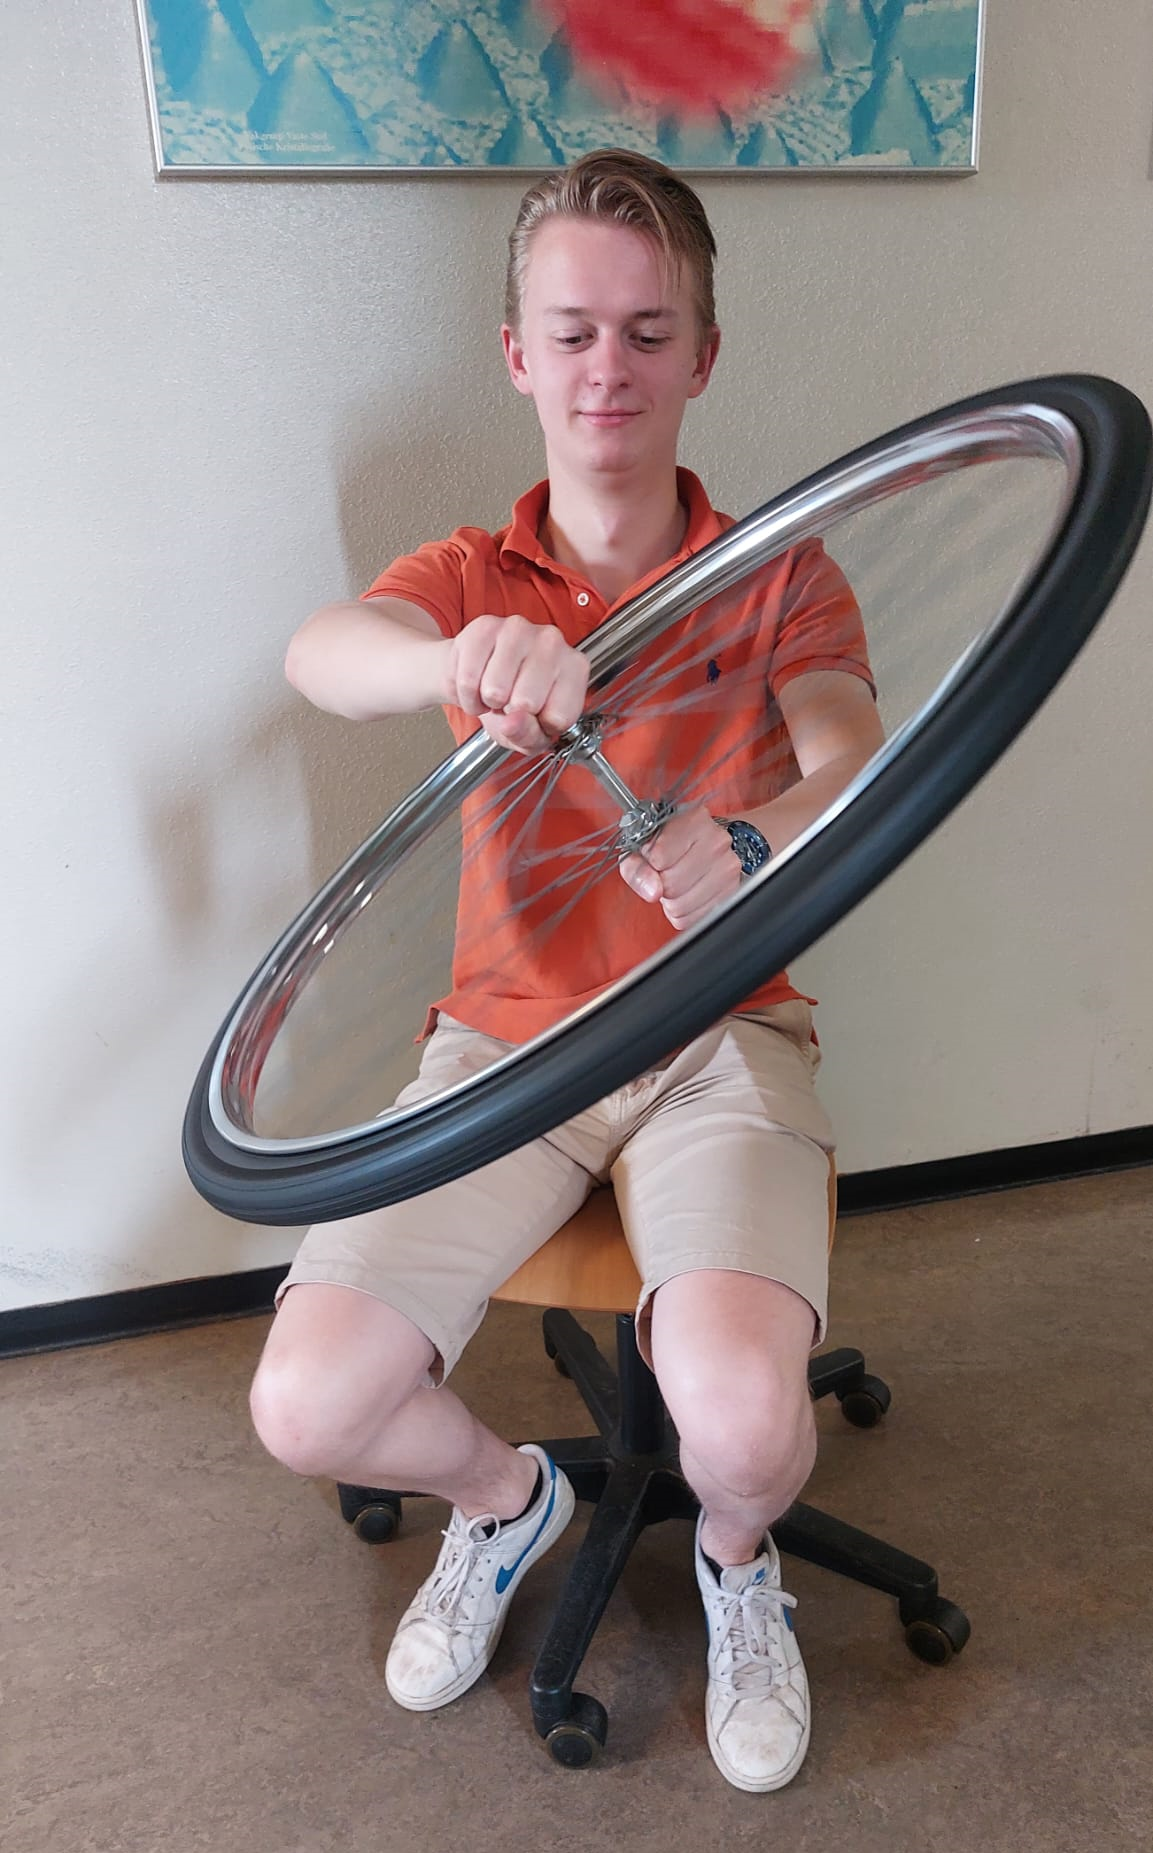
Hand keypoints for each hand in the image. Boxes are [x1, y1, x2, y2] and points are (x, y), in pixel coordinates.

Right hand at [445, 614, 589, 752]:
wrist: (479, 676)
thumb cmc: (513, 704)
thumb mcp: (532, 733)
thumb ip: (528, 735)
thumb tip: (513, 723)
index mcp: (575, 668)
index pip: (558, 717)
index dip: (540, 725)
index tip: (537, 715)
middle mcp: (552, 641)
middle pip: (526, 703)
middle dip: (510, 712)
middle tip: (510, 701)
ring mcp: (519, 629)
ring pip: (495, 690)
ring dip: (486, 702)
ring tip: (494, 693)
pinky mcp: (485, 627)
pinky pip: (468, 679)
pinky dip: (466, 693)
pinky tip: (477, 684)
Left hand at [619, 805, 741, 931]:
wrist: (711, 842)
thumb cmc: (674, 842)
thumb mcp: (645, 844)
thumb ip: (637, 866)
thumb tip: (652, 891)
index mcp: (694, 820)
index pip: (659, 856)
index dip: (650, 862)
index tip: (655, 856)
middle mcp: (717, 841)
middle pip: (671, 884)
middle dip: (661, 884)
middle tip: (667, 872)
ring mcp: (729, 867)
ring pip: (681, 906)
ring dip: (672, 901)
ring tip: (678, 882)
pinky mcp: (732, 892)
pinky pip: (693, 919)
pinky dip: (684, 912)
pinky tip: (688, 893)